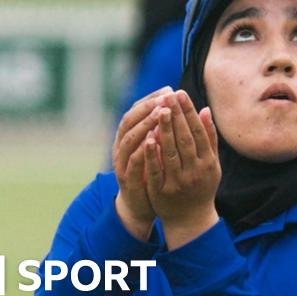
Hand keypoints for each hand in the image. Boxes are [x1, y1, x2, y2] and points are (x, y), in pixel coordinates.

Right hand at [112, 86, 171, 239]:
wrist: (140, 204)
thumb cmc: (151, 171)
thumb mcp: (156, 148)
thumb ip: (161, 128)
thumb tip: (175, 104)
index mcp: (129, 136)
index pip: (136, 111)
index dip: (151, 99)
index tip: (168, 90)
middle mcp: (121, 146)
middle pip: (129, 121)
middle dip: (147, 109)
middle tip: (165, 98)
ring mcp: (122, 162)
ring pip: (129, 139)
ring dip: (144, 126)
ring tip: (160, 114)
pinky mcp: (126, 179)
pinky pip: (133, 163)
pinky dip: (142, 152)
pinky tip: (153, 141)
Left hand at [144, 90, 220, 249]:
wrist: (191, 219)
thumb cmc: (202, 186)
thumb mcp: (211, 163)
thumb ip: (209, 137)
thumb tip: (205, 110)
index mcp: (208, 162)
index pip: (197, 132)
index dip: (189, 113)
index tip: (181, 94)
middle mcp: (195, 171)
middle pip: (184, 139)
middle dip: (176, 116)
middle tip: (169, 95)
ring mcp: (179, 181)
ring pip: (171, 152)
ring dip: (165, 130)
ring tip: (160, 109)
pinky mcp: (163, 191)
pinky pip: (156, 170)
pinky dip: (153, 154)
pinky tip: (148, 138)